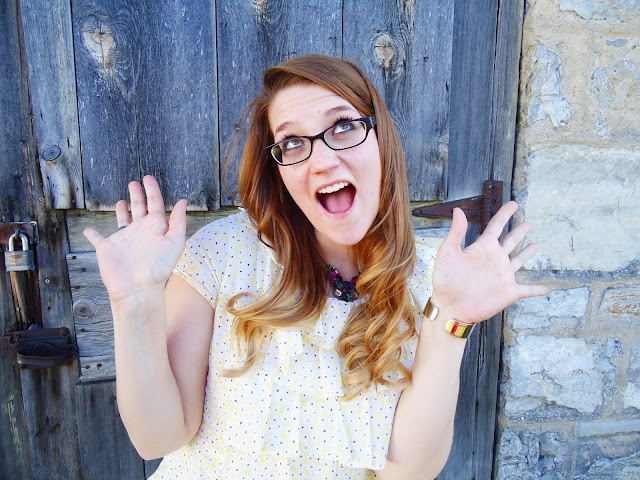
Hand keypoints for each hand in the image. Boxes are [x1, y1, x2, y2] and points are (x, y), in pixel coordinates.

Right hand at [83, 176, 187, 303]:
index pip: (155, 204)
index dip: (152, 190)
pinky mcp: (107, 248)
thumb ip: (178, 221)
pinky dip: (92, 234)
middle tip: (134, 183)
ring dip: (121, 211)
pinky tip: (88, 230)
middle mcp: (140, 231)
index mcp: (155, 228)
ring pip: (122, 221)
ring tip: (121, 201)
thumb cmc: (158, 268)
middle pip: (139, 208)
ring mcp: (123, 240)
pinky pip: (97, 239)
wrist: (138, 290)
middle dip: (137, 196)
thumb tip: (183, 201)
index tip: (148, 178)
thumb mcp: (175, 242)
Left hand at [430, 201, 547, 323]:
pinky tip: (546, 289)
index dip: (505, 214)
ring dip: (527, 254)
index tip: (513, 204)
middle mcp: (494, 259)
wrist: (451, 307)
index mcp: (482, 248)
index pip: (496, 226)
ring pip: (519, 261)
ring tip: (534, 246)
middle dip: (519, 232)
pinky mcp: (508, 292)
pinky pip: (527, 290)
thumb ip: (457, 232)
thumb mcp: (448, 252)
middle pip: (510, 241)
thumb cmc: (446, 281)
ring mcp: (503, 276)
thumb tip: (458, 210)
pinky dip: (536, 289)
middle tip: (528, 223)